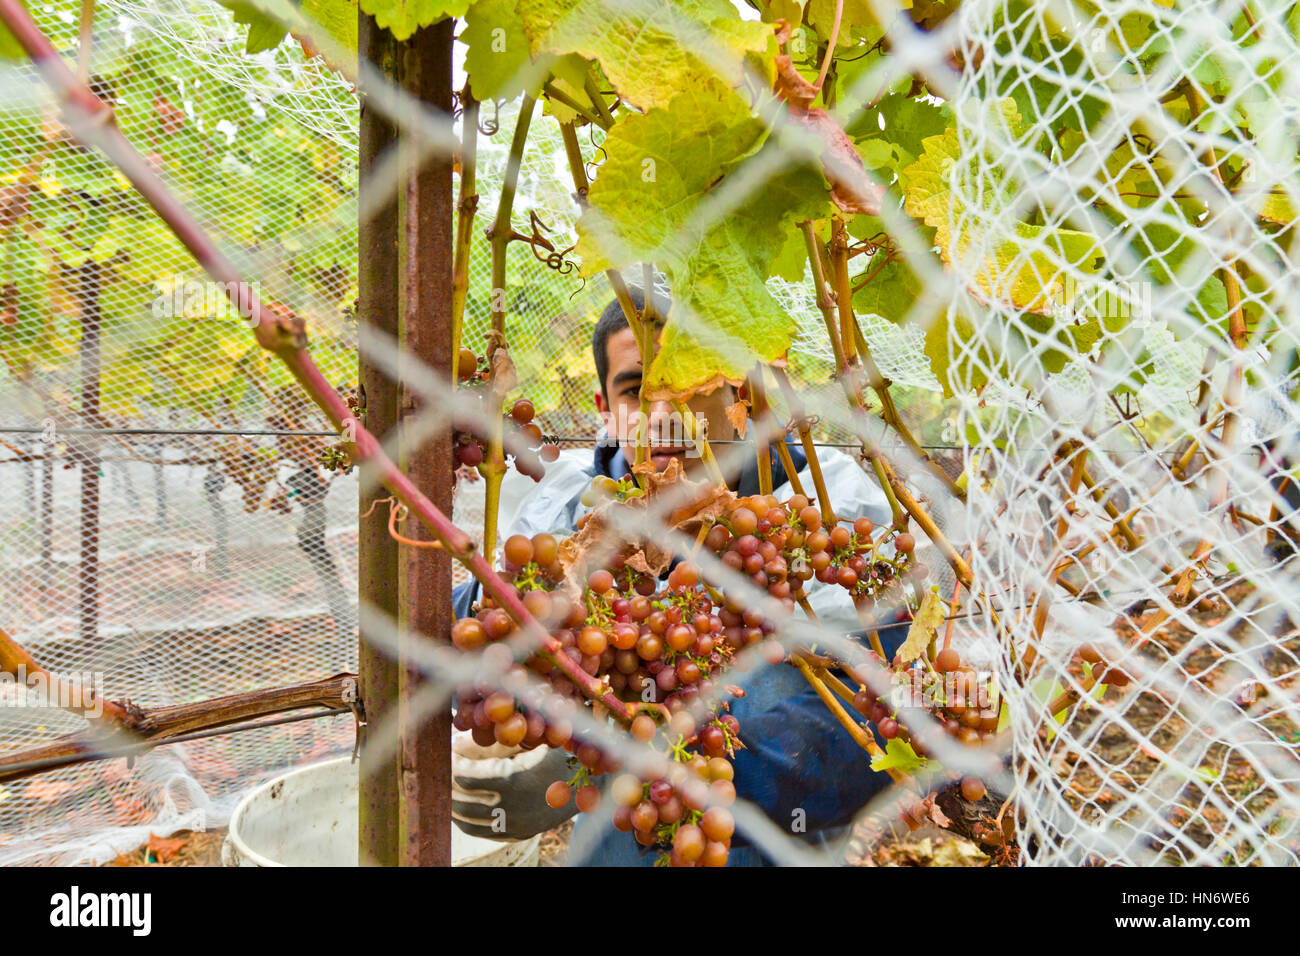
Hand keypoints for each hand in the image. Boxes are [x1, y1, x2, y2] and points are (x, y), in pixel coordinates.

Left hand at [451, 731, 576, 840]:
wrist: (593, 785)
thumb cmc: (562, 753)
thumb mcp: (533, 739)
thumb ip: (499, 738)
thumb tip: (461, 734)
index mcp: (514, 781)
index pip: (466, 777)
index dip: (451, 762)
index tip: (445, 749)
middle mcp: (511, 808)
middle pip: (461, 798)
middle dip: (446, 780)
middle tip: (440, 763)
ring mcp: (513, 825)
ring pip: (466, 818)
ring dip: (450, 799)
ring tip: (445, 780)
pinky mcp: (516, 833)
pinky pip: (479, 830)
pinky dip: (463, 816)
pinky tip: (458, 802)